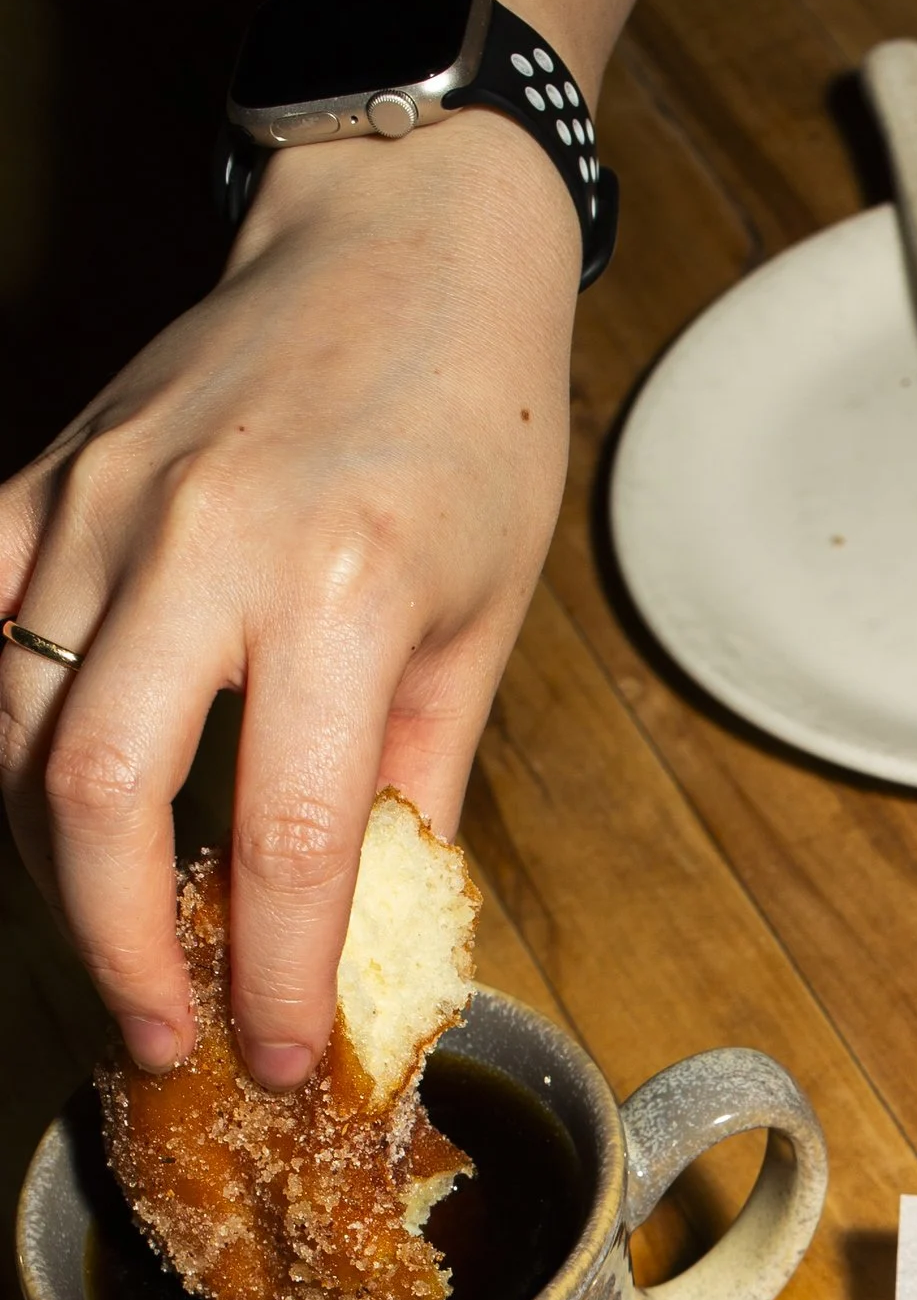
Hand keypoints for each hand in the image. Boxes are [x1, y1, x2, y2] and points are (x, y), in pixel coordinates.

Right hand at [0, 110, 577, 1084]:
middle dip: (118, 946)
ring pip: (11, 726)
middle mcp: (196, 543)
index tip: (274, 1057)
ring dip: (49, 864)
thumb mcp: (486, 623)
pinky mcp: (43, 476)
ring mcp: (96, 501)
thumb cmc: (470, 425)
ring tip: (112, 945)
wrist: (405, 242)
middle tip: (164, 1032)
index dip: (268, 977)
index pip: (281, 839)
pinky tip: (34, 808)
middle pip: (98, 795)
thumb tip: (368, 930)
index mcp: (336, 590)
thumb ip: (415, 783)